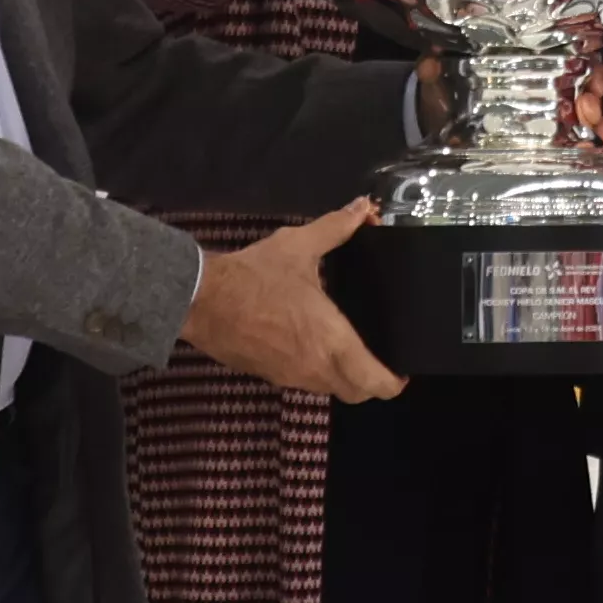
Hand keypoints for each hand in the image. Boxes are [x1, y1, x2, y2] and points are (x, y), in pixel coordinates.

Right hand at [182, 203, 400, 400]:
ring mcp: (290, 377)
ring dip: (344, 378)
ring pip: (329, 390)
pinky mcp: (268, 376)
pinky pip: (303, 382)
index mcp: (332, 341)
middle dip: (372, 383)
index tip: (402, 369)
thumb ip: (336, 228)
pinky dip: (317, 372)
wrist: (201, 300)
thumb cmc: (256, 276)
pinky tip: (312, 346)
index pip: (375, 382)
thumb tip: (363, 208)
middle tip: (379, 360)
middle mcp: (316, 368)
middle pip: (356, 394)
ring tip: (351, 350)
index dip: (394, 382)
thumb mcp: (299, 246)